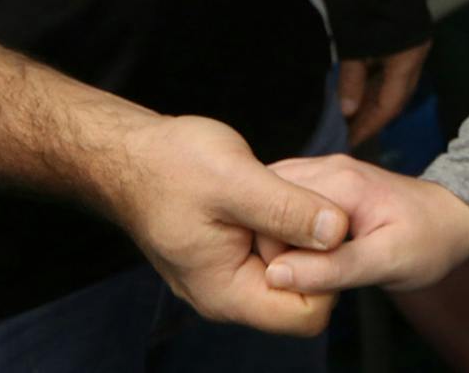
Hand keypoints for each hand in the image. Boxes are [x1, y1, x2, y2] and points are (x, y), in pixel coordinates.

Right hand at [110, 114, 349, 334]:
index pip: (307, 315)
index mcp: (228, 294)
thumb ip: (288, 209)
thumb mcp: (236, 180)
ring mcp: (227, 277)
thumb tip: (338, 231)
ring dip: (295, 236)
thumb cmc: (171, 164)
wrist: (130, 153)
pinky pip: (271, 253)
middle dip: (312, 251)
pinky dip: (280, 226)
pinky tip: (266, 196)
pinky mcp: (228, 256)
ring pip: (288, 271)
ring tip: (276, 196)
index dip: (326, 271)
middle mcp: (227, 297)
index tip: (316, 225)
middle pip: (302, 295)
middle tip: (295, 203)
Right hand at [257, 154, 468, 293]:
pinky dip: (286, 230)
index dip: (273, 255)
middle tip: (303, 277)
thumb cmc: (428, 241)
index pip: (271, 216)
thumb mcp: (387, 263)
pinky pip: (288, 203)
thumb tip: (277, 275)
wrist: (454, 217)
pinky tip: (305, 252)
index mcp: (338, 183)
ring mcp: (324, 172)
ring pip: (273, 203)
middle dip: (272, 245)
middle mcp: (325, 168)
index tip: (295, 282)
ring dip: (278, 238)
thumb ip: (333, 269)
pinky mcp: (326, 182)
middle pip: (266, 205)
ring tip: (304, 266)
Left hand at [337, 41, 429, 147]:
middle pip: (396, 99)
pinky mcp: (405, 42)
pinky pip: (393, 75)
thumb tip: (347, 111)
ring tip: (352, 117)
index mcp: (407, 59)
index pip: (390, 104)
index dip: (370, 125)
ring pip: (395, 88)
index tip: (350, 141)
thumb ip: (352, 78)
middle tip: (350, 132)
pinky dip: (377, 88)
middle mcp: (416, 58)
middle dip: (373, 118)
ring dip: (374, 104)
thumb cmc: (367, 6)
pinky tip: (361, 95)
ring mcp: (413, 49)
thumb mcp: (354, 44)